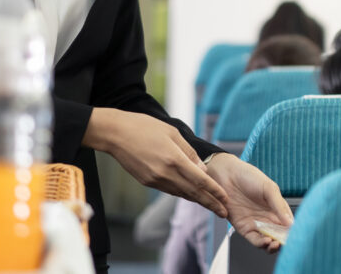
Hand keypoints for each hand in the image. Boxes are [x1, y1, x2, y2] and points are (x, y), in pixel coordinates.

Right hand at [85, 109, 228, 217]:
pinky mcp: (147, 182)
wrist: (115, 134)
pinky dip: (182, 194)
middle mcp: (165, 173)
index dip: (214, 191)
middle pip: (192, 193)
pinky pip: (169, 190)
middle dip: (210, 203)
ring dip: (197, 201)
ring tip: (210, 206)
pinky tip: (190, 196)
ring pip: (181, 194)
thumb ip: (189, 152)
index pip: (200, 180)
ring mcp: (155, 180)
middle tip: (223, 212)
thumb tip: (202, 169)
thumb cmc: (144, 127)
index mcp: (174, 159)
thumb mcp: (172, 132)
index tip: (225, 199)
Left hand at [206, 153, 292, 252]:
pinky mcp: (244, 228)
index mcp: (277, 208)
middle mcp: (268, 218)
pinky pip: (255, 240)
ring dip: (273, 246)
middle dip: (283, 241)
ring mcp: (256, 224)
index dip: (292, 231)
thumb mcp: (268, 188)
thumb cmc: (248, 176)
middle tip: (284, 242)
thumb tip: (290, 224)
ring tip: (275, 243)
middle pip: (279, 235)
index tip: (295, 235)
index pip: (288, 224)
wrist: (226, 175)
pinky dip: (261, 244)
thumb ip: (279, 206)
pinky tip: (266, 241)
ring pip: (268, 241)